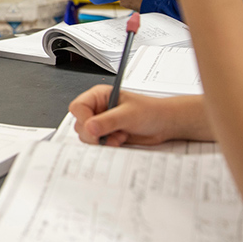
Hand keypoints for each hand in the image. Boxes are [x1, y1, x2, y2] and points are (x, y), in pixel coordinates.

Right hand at [68, 85, 209, 146]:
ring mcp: (101, 123)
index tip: (94, 128)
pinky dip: (106, 145)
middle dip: (94, 133)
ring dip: (102, 140)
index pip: (78, 107)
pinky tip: (119, 140)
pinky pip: (96, 143)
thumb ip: (107, 121)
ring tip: (118, 136)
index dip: (83, 119)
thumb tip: (89, 127)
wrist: (164, 124)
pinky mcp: (106, 135)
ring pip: (87, 136)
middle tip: (110, 134)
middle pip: (80, 124)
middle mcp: (97, 109)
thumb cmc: (151, 112)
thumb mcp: (128, 115)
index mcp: (99, 96)